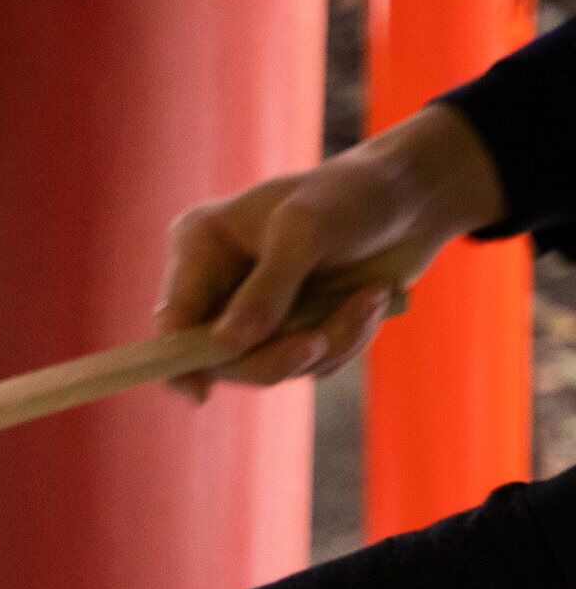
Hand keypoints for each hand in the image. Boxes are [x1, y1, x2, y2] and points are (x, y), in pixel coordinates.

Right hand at [154, 102, 506, 394]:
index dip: (178, 358)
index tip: (198, 391)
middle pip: (219, 357)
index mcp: (200, 247)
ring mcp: (255, 312)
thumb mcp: (307, 230)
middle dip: (276, 355)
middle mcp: (218, 285)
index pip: (174, 316)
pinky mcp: (292, 330)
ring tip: (369, 299)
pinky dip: (345, 342)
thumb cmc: (352, 196)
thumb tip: (228, 344)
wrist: (413, 200)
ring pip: (270, 365)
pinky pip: (308, 365)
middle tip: (317, 343)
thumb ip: (268, 288)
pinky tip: (368, 303)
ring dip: (329, 342)